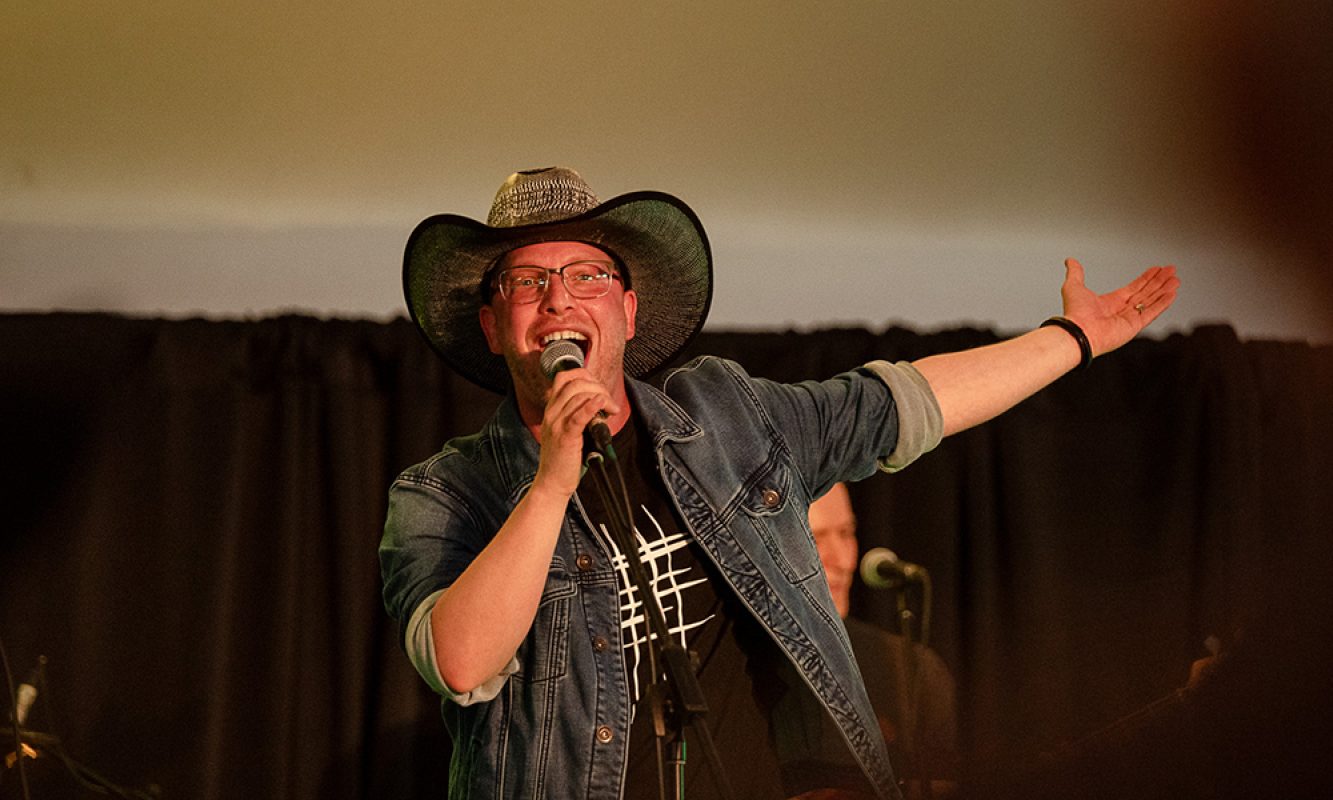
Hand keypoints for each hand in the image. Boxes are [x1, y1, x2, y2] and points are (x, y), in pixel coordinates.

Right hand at [533, 368, 617, 495]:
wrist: (552, 483)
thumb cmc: (563, 459)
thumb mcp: (567, 431)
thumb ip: (578, 415)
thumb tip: (600, 403)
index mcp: (551, 410)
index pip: (564, 378)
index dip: (585, 376)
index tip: (599, 388)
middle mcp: (551, 413)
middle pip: (574, 383)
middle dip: (597, 387)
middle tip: (610, 402)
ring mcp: (556, 424)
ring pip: (579, 396)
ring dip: (601, 397)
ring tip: (612, 410)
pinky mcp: (565, 437)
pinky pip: (578, 415)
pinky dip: (592, 406)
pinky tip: (602, 404)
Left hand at [1061, 258, 1179, 356]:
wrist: (1077, 332)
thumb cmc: (1074, 313)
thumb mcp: (1074, 286)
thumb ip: (1075, 273)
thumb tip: (1070, 261)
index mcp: (1110, 302)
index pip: (1133, 288)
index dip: (1146, 278)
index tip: (1157, 269)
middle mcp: (1121, 311)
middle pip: (1145, 293)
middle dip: (1159, 282)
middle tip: (1172, 270)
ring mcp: (1129, 319)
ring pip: (1151, 301)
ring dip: (1164, 290)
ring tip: (1176, 280)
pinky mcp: (1135, 326)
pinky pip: (1152, 312)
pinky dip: (1163, 303)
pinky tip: (1173, 293)